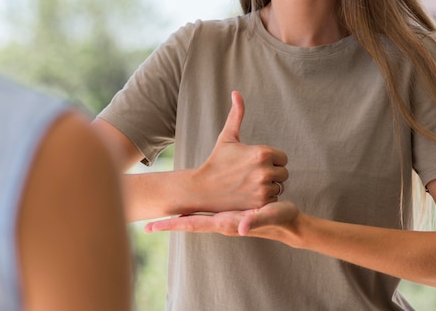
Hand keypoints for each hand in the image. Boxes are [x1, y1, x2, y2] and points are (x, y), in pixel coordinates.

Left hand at [145, 201, 299, 243]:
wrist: (289, 223)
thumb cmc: (281, 220)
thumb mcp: (270, 216)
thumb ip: (257, 221)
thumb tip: (241, 227)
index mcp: (226, 222)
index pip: (193, 225)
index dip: (172, 225)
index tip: (152, 227)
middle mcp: (221, 222)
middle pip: (189, 224)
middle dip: (168, 224)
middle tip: (146, 224)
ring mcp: (224, 219)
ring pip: (196, 219)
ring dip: (178, 217)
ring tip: (160, 213)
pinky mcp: (229, 214)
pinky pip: (206, 214)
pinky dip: (193, 211)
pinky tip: (186, 208)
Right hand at [190, 91, 288, 212]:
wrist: (203, 188)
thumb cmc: (217, 161)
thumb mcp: (227, 137)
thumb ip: (236, 114)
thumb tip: (236, 92)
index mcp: (262, 152)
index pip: (283, 158)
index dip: (272, 160)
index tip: (255, 163)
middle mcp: (265, 170)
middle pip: (284, 173)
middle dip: (272, 174)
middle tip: (252, 175)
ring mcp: (263, 189)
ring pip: (279, 187)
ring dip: (268, 187)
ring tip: (249, 185)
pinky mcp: (260, 204)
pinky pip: (273, 200)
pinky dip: (264, 199)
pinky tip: (249, 195)